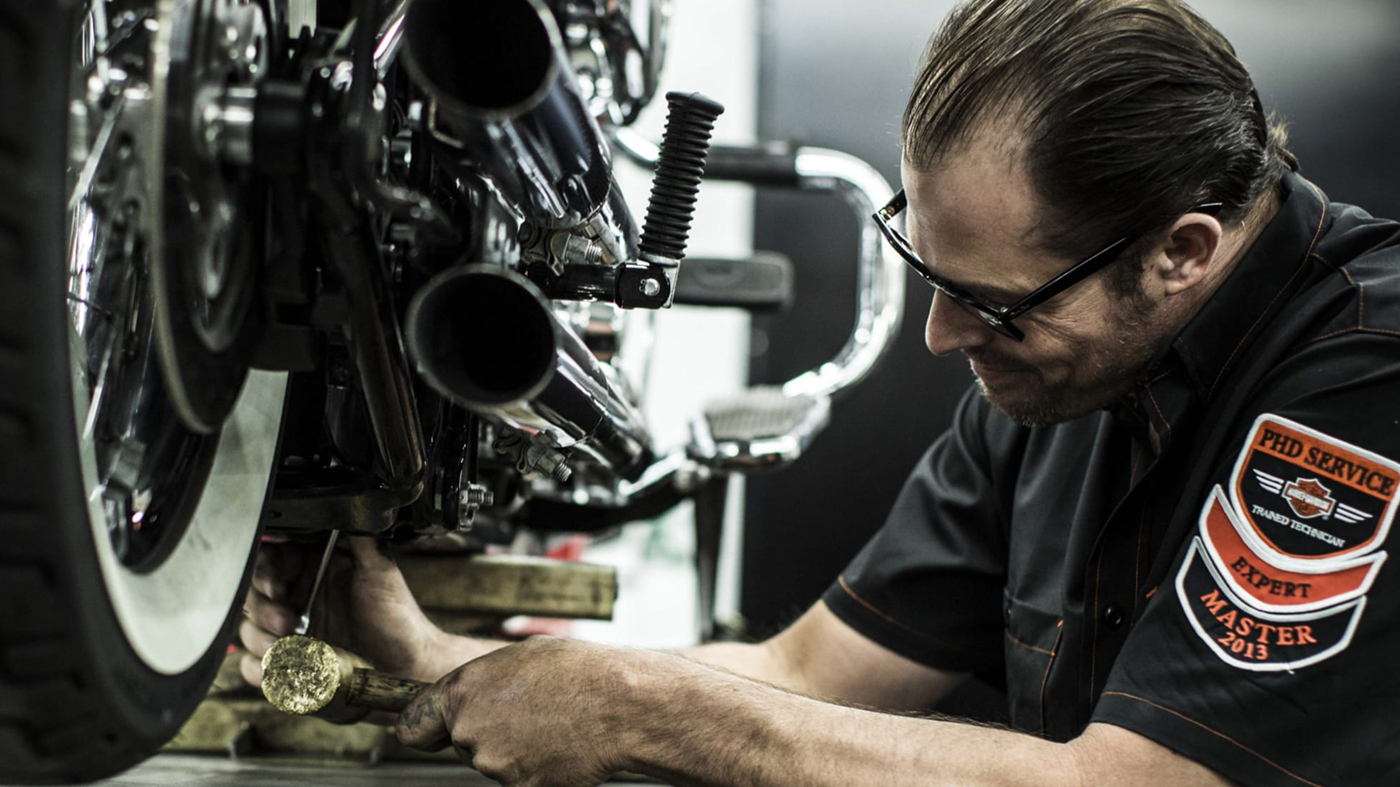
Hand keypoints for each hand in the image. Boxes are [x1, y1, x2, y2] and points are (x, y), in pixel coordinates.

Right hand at [239, 535, 456, 686]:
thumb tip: (356, 505)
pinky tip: (279, 671)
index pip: (268, 561)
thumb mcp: (381, 571)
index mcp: (311, 569)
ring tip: (287, 650)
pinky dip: (258, 671)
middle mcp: (296, 598)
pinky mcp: (288, 664)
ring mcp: (290, 633)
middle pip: (252, 597)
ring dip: (260, 642)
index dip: (264, 573)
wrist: (408, 664)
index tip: (276, 587)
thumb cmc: (397, 617)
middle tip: (288, 623)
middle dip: (264, 611)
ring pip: (249, 632)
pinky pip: (253, 668)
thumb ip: (363, 539)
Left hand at [396, 637, 649, 786]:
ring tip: (553, 724)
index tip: (429, 733)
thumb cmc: (578, 672)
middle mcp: (469, 731)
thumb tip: (469, 693)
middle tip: (528, 714)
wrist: (621, 705)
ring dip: (515, 749)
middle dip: (486, 732)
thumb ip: (482, 680)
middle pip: (462, 743)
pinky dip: (535, 767)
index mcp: (462, 692)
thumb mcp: (520, 656)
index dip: (424, 728)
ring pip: (493, 760)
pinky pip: (519, 778)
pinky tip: (560, 745)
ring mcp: (494, 764)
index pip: (414, 725)